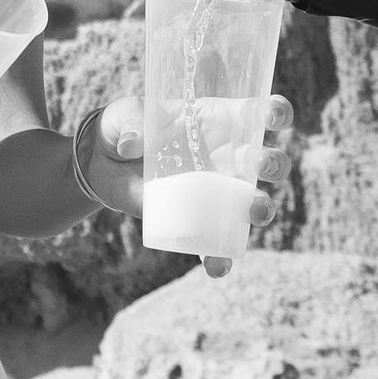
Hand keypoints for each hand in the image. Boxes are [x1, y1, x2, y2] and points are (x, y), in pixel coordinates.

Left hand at [84, 93, 294, 277]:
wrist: (103, 161)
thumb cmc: (126, 126)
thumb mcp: (125, 114)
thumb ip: (132, 122)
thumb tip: (130, 146)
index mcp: (218, 120)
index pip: (257, 113)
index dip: (275, 112)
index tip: (275, 117)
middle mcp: (226, 155)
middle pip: (265, 160)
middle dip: (275, 163)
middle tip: (263, 165)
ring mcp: (216, 190)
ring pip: (252, 203)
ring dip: (263, 208)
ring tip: (256, 211)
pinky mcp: (197, 220)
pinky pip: (217, 245)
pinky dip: (221, 259)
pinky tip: (217, 266)